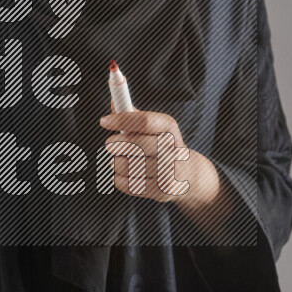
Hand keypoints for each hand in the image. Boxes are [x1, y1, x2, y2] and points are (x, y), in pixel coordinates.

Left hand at [99, 102, 236, 237]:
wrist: (187, 175)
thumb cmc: (161, 145)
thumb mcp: (153, 127)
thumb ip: (132, 116)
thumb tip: (115, 101)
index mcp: (169, 127)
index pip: (145, 121)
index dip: (122, 120)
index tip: (103, 121)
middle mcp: (174, 149)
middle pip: (135, 144)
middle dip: (115, 144)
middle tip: (109, 144)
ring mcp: (170, 172)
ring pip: (128, 165)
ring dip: (116, 163)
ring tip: (119, 161)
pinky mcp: (163, 191)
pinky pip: (129, 184)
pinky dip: (120, 179)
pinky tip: (125, 175)